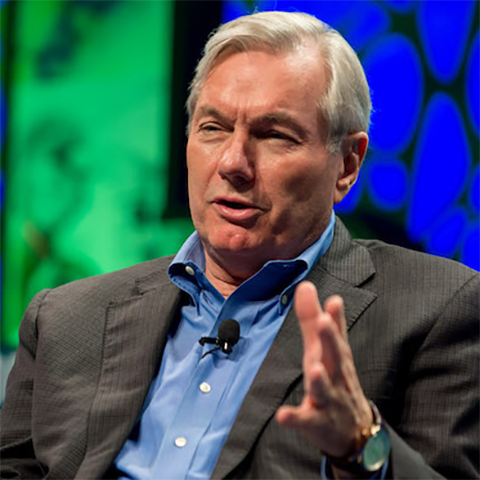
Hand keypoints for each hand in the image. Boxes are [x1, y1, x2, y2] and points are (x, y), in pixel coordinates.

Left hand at [275, 281, 371, 459]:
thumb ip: (313, 318)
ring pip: (324, 388)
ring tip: (314, 368)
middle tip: (324, 321)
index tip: (334, 300)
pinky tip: (282, 415)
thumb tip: (305, 285)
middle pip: (335, 356)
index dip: (336, 318)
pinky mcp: (316, 422)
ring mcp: (328, 399)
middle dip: (330, 339)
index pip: (337, 334)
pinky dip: (295, 418)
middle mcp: (335, 375)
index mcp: (336, 356)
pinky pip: (305, 420)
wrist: (355, 430)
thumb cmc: (337, 380)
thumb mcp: (325, 349)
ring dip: (319, 378)